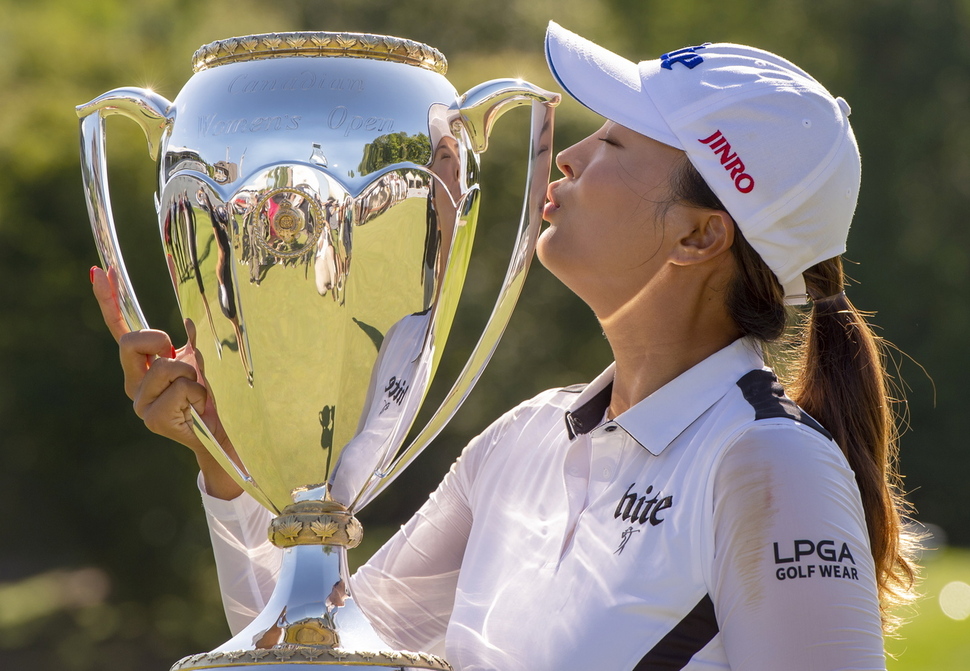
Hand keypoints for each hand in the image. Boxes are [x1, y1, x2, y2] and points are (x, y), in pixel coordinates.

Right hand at [91, 266, 242, 498]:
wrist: (222, 435)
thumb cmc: (210, 397)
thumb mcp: (201, 361)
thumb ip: (190, 340)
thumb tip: (190, 317)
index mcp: (141, 366)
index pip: (120, 328)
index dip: (109, 299)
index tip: (100, 269)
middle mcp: (134, 383)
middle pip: (133, 341)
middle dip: (160, 341)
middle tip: (180, 357)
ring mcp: (140, 403)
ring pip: (167, 365)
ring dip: (194, 374)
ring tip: (200, 393)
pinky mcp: (152, 418)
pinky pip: (181, 387)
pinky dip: (199, 393)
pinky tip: (199, 409)